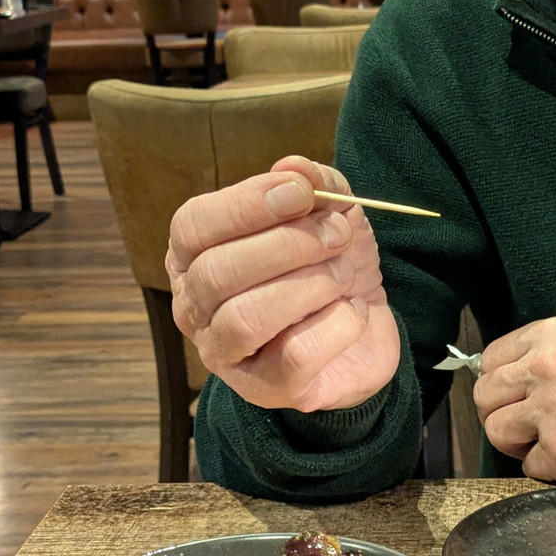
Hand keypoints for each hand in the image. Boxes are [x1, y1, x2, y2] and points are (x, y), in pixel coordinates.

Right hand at [166, 156, 399, 412]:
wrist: (363, 326)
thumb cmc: (327, 261)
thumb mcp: (328, 210)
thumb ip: (313, 181)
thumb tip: (292, 166)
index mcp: (194, 254)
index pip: (192, 226)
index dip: (246, 204)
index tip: (300, 192)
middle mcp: (194, 307)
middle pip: (217, 273)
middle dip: (289, 245)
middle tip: (338, 234)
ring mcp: (225, 354)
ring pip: (246, 318)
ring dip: (311, 285)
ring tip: (344, 273)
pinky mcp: (266, 389)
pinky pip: (295, 355)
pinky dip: (337, 324)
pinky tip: (351, 311)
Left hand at [474, 316, 555, 484]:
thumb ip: (545, 356)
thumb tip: (510, 376)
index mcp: (551, 336)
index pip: (490, 358)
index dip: (498, 379)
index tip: (510, 391)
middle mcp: (545, 369)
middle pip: (485, 395)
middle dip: (498, 411)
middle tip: (521, 420)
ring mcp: (553, 413)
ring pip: (497, 432)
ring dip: (516, 442)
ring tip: (544, 439)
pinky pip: (529, 466)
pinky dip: (545, 466)